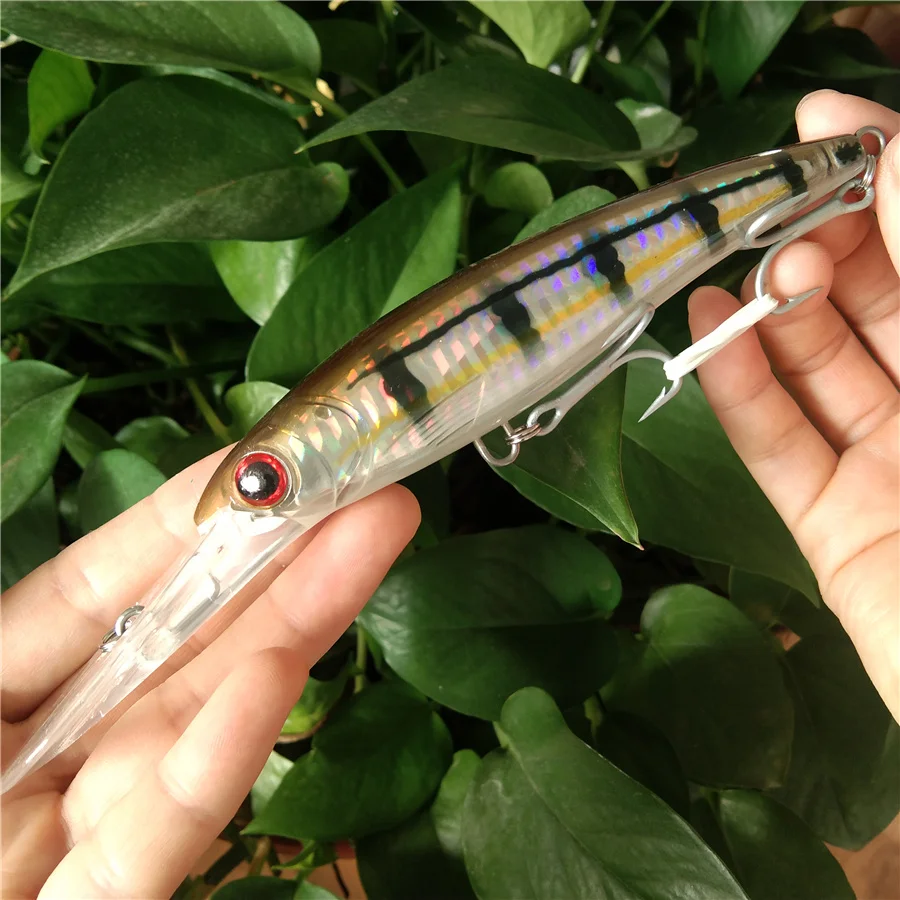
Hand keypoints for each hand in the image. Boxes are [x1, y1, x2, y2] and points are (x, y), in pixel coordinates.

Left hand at [1, 452, 418, 898]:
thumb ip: (4, 641)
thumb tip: (85, 568)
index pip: (98, 591)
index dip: (184, 522)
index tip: (265, 464)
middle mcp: (43, 757)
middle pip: (178, 646)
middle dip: (279, 561)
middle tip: (368, 495)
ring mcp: (72, 840)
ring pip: (191, 725)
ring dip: (287, 631)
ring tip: (368, 546)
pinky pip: (152, 841)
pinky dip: (214, 762)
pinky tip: (276, 679)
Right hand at [689, 90, 898, 720]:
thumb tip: (885, 139)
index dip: (883, 174)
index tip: (819, 125)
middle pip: (875, 299)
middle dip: (818, 245)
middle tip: (768, 214)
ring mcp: (890, 468)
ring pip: (816, 368)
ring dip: (768, 313)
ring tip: (728, 269)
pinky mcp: (832, 529)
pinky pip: (778, 446)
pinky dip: (736, 389)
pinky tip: (702, 331)